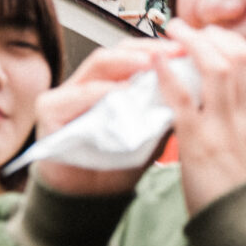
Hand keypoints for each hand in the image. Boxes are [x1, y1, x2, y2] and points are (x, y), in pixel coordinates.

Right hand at [31, 38, 185, 196]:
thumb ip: (166, 109)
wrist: (93, 196)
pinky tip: (120, 92)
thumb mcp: (152, 132)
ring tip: (149, 63)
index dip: (159, 50)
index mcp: (114, 82)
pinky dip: (99, 92)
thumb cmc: (120, 161)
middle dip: (146, 49)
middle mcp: (90, 82)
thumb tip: (195, 86)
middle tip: (171, 52)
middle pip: (118, 52)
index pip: (135, 55)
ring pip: (98, 65)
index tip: (185, 51)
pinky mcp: (50, 110)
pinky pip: (76, 95)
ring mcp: (68, 93)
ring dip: (125, 63)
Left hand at [158, 21, 245, 215]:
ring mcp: (223, 129)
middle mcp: (244, 120)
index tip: (218, 37)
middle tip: (190, 26)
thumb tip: (235, 117)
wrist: (243, 229)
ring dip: (191, 44)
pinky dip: (169, 75)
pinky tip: (156, 61)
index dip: (236, 45)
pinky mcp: (198, 143)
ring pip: (215, 70)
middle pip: (237, 60)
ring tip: (172, 31)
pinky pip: (184, 100)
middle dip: (212, 36)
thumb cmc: (243, 202)